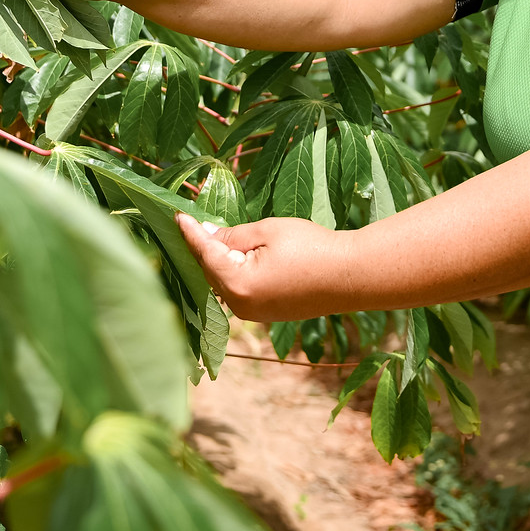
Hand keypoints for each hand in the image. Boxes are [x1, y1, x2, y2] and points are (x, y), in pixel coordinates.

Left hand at [174, 212, 354, 322]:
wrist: (351, 276)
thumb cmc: (311, 247)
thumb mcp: (268, 231)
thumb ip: (233, 235)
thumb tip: (208, 235)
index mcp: (238, 284)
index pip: (205, 253)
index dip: (191, 233)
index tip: (178, 216)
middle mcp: (241, 306)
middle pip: (210, 272)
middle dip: (202, 248)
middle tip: (193, 222)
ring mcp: (255, 314)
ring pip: (224, 283)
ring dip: (217, 262)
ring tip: (210, 237)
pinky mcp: (267, 314)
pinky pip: (240, 292)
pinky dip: (233, 274)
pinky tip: (233, 257)